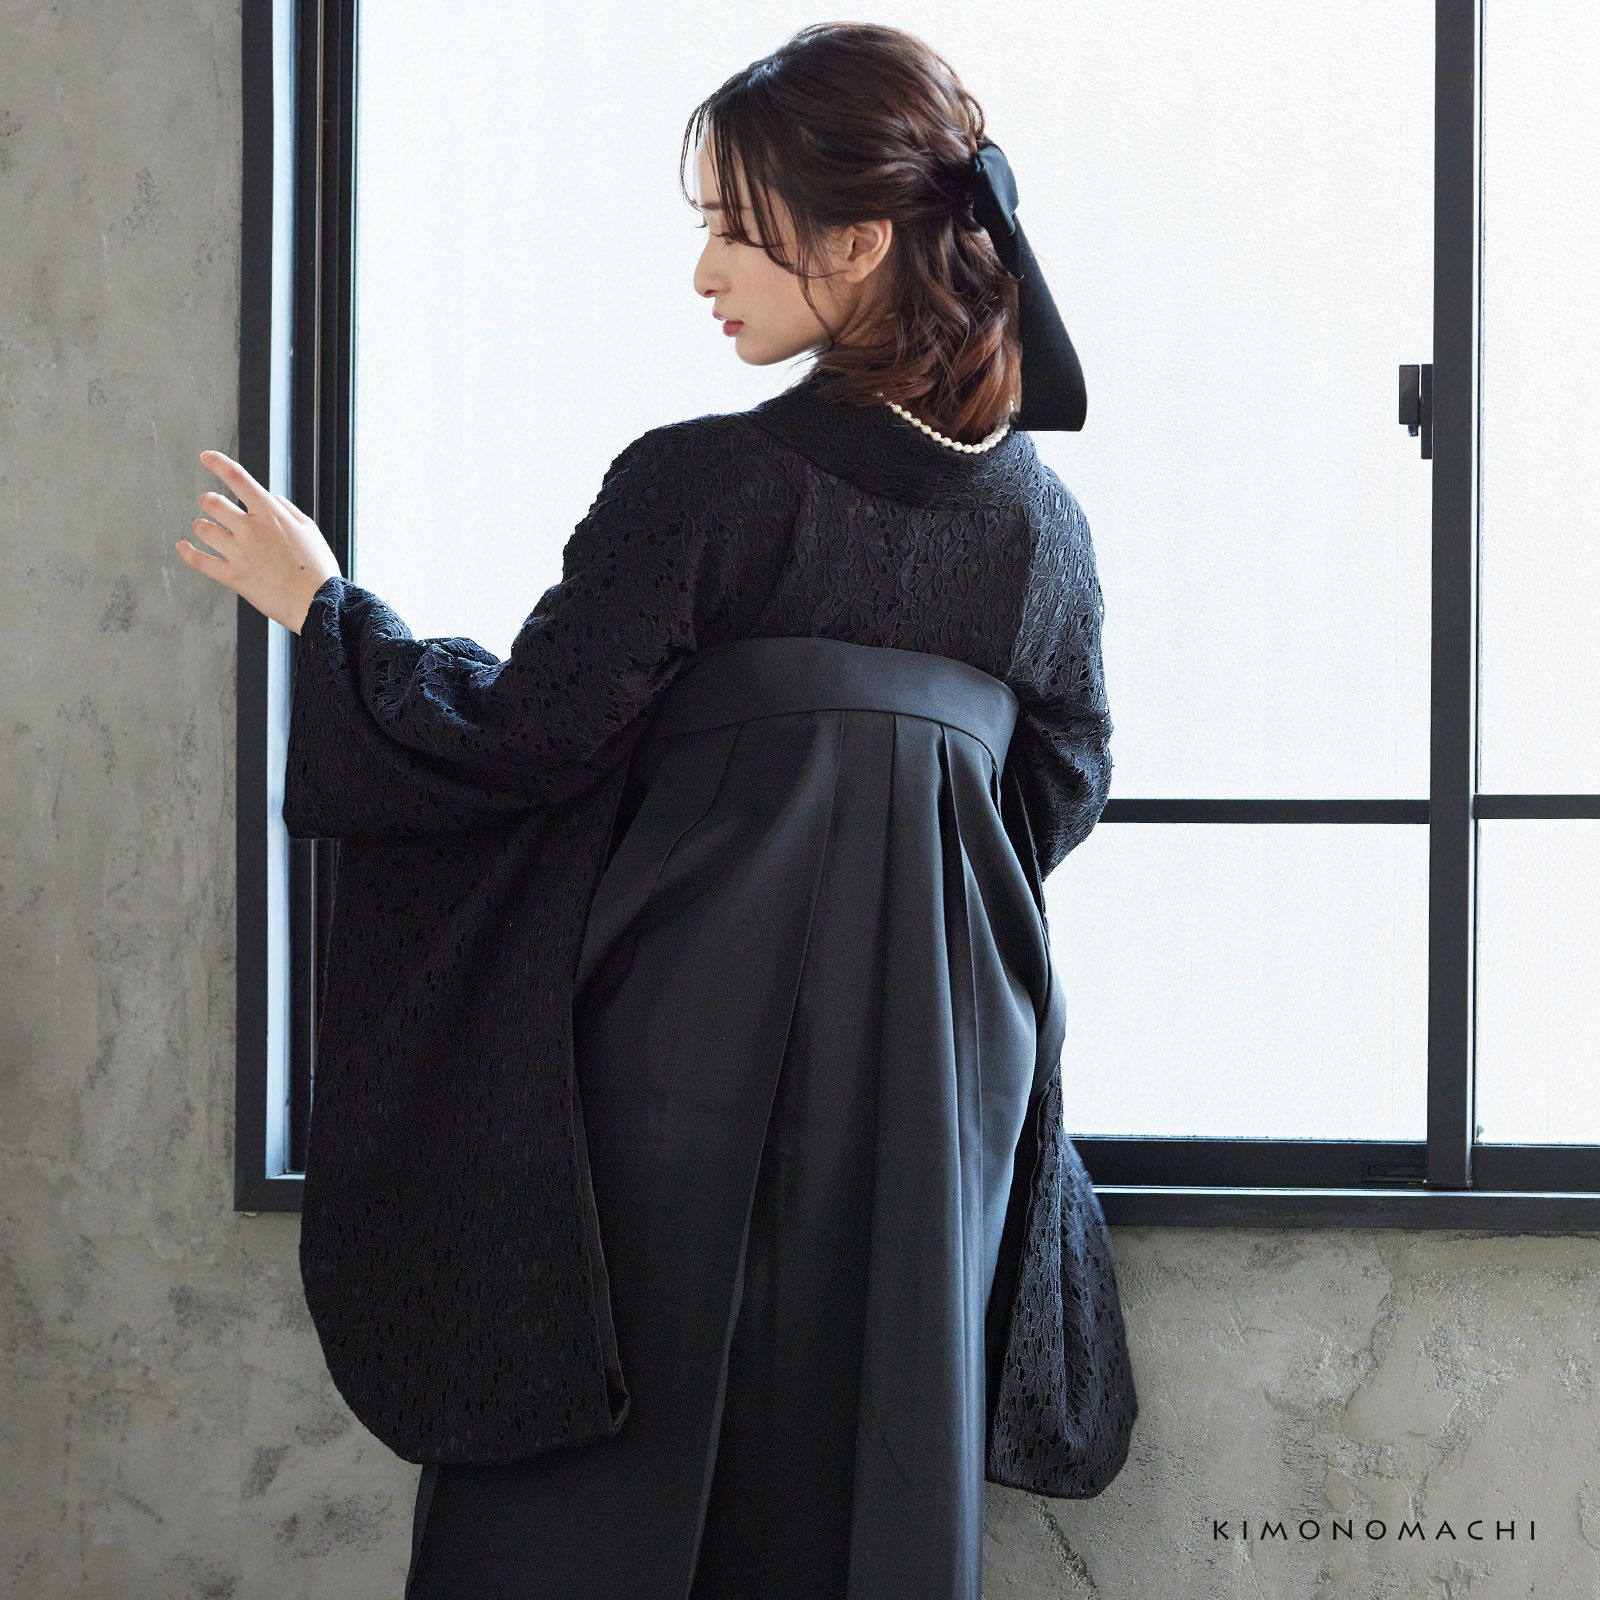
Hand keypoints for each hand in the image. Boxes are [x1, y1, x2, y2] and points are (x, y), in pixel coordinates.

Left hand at [176, 450, 342, 634]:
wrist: (318, 602)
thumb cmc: (317, 568)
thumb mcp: (309, 529)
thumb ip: (286, 508)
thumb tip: (268, 496)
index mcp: (270, 513)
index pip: (237, 477)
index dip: (217, 462)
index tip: (207, 457)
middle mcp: (250, 529)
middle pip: (211, 502)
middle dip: (208, 501)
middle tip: (211, 505)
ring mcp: (239, 552)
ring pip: (202, 528)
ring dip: (201, 526)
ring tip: (205, 529)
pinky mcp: (232, 576)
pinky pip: (199, 561)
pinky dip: (187, 553)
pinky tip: (183, 548)